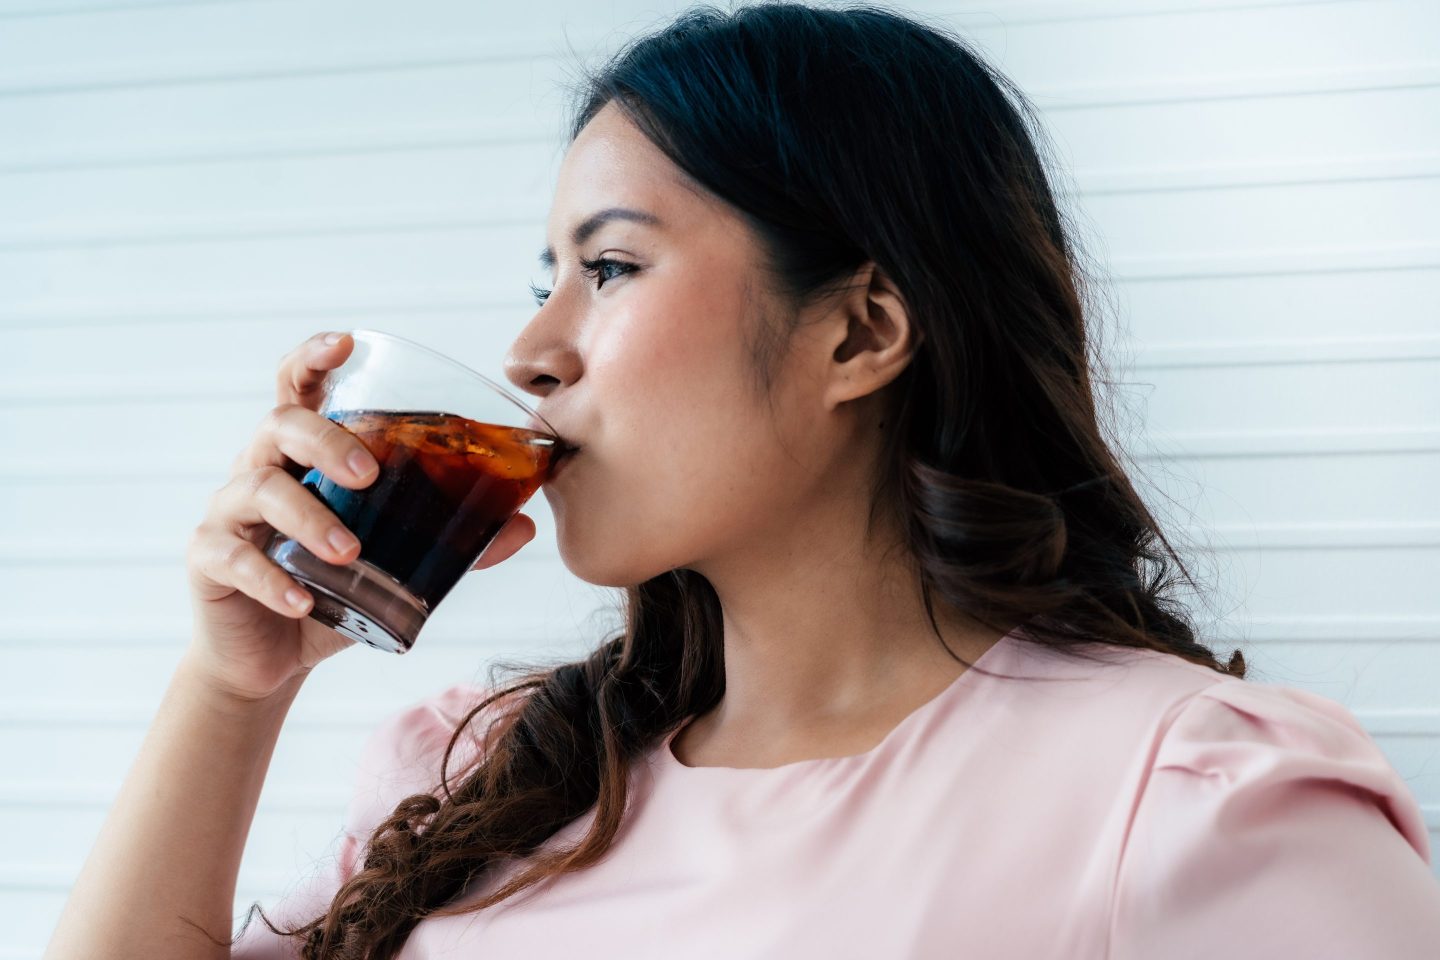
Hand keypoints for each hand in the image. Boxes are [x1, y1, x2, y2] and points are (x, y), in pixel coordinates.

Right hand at [183, 331, 535, 700]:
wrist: (274, 658)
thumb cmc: (335, 590)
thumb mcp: (396, 565)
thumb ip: (455, 543)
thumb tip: (523, 524)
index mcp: (305, 457)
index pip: (299, 388)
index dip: (314, 358)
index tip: (345, 343)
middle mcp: (262, 470)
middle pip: (280, 424)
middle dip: (325, 441)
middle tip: (369, 475)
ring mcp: (230, 512)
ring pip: (257, 488)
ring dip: (308, 517)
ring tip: (350, 553)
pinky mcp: (208, 559)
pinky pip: (232, 556)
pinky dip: (271, 579)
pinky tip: (303, 602)